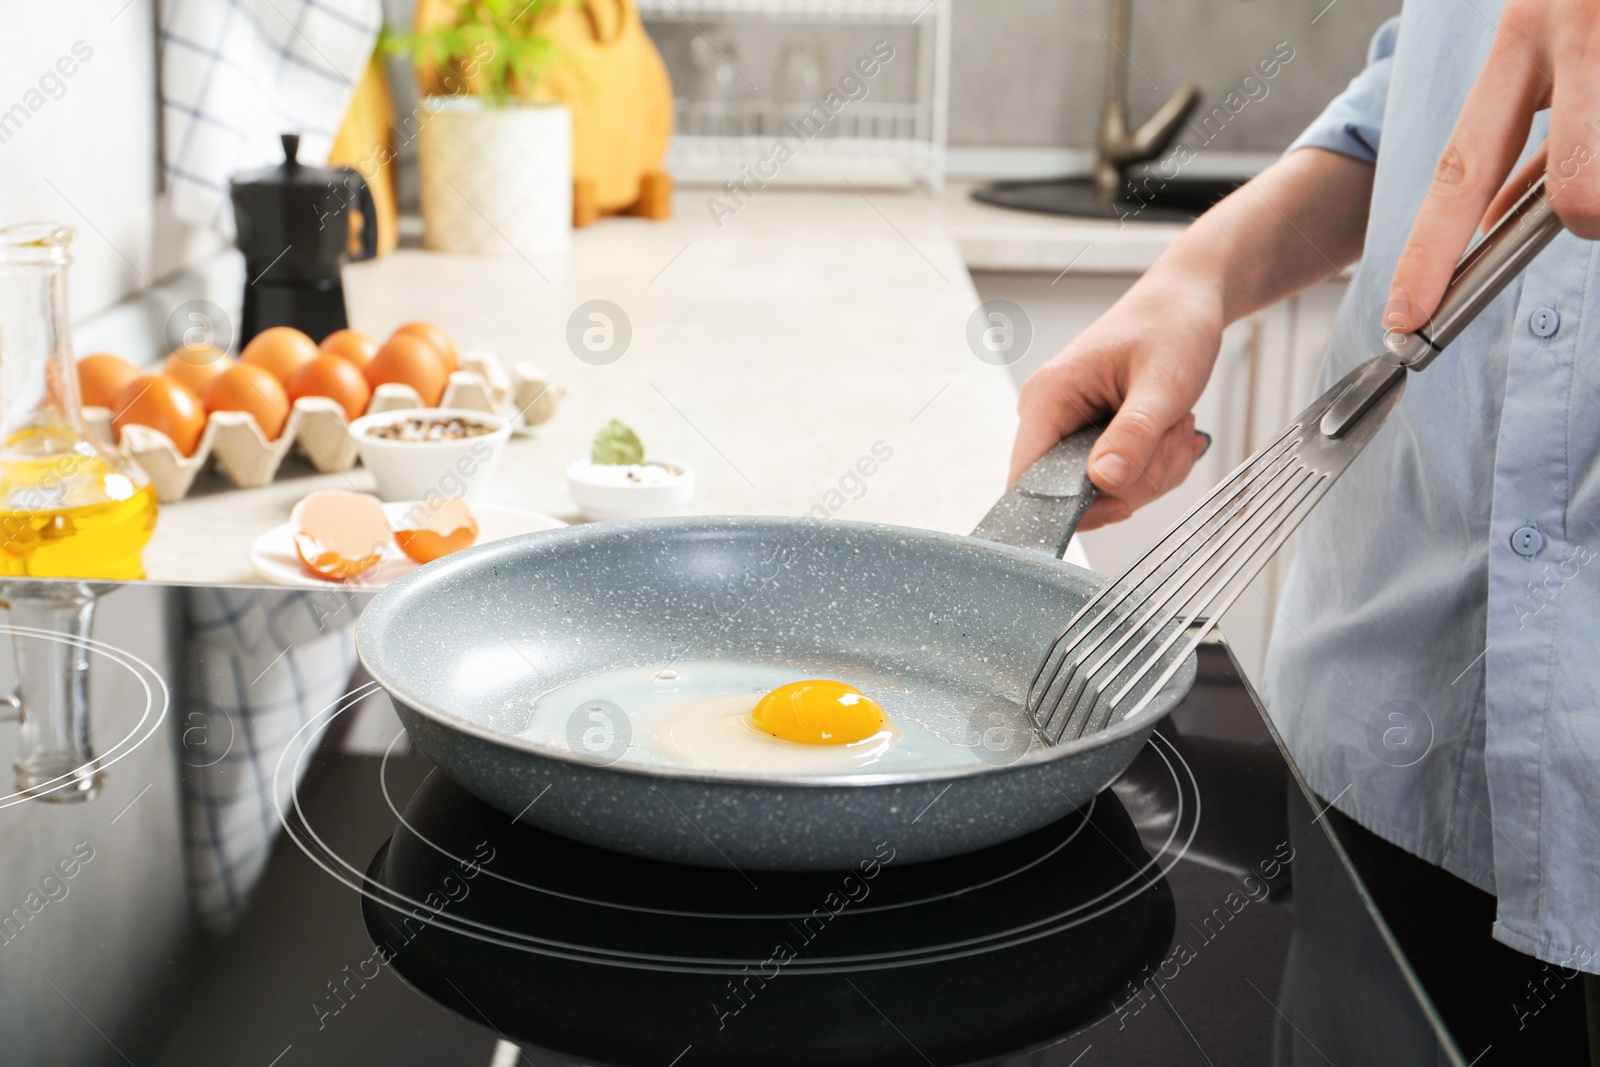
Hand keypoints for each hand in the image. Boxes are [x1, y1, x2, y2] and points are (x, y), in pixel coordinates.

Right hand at [1010, 268, 1220, 530]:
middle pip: (1074, 492)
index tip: (1125, 504)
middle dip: (1134, 481)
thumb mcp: (1163, 383)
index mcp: (1047, 397)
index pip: (1027, 481)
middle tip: (1173, 438)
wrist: (1185, 302)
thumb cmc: (1172, 326)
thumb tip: (1104, 482)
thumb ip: (1134, 434)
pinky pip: (1117, 478)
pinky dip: (1153, 467)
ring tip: (1176, 426)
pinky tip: (1171, 433)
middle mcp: (1047, 415)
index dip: (1072, 507)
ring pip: (1103, 490)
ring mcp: (1068, 427)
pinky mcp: (1089, 435)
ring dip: (1152, 472)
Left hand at [1387, 0, 1599, 330]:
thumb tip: (1498, 215)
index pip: (1463, 164)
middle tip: (1595, 201)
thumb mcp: (1557, 29)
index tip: (1404, 317)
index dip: (1432, 250)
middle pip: (1581, 194)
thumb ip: (1530, 119)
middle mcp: (1576, 28)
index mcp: (1526, 34)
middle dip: (1592, 216)